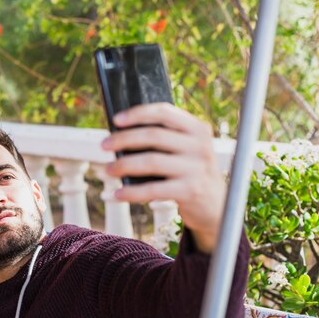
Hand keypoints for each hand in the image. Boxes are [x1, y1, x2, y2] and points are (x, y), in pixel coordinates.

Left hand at [101, 103, 224, 253]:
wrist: (215, 205)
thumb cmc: (189, 172)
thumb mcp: (185, 150)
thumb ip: (163, 139)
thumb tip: (119, 136)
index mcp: (197, 128)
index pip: (164, 112)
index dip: (137, 114)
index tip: (115, 120)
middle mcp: (200, 145)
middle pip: (154, 135)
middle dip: (123, 139)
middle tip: (103, 145)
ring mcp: (197, 168)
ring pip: (151, 161)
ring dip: (124, 165)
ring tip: (108, 170)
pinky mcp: (191, 190)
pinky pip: (153, 189)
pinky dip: (132, 192)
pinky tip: (118, 194)